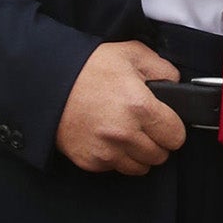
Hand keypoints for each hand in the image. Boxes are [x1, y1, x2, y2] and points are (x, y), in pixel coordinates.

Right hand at [55, 41, 185, 174]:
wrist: (46, 83)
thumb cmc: (87, 67)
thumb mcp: (130, 53)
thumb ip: (161, 68)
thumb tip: (176, 83)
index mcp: (140, 106)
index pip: (176, 136)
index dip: (172, 128)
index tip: (165, 122)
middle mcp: (125, 133)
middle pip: (160, 155)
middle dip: (157, 141)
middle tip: (144, 126)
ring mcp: (106, 151)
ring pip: (140, 167)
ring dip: (138, 154)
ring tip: (126, 133)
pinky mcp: (90, 161)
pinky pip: (115, 168)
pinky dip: (116, 157)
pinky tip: (107, 138)